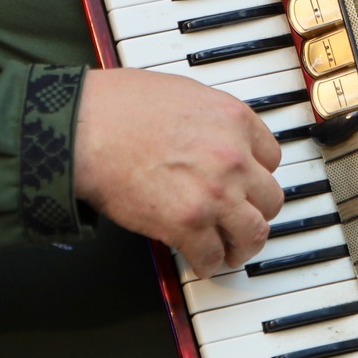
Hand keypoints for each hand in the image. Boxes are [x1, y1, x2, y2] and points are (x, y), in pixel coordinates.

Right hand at [73, 68, 283, 273]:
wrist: (86, 129)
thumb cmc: (119, 107)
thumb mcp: (183, 93)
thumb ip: (210, 119)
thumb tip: (212, 137)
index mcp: (234, 120)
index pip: (271, 157)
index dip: (257, 174)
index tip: (248, 185)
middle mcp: (233, 158)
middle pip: (270, 198)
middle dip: (256, 211)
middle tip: (243, 219)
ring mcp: (214, 194)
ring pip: (253, 233)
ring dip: (242, 246)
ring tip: (231, 251)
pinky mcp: (187, 225)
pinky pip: (212, 256)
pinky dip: (207, 263)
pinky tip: (200, 261)